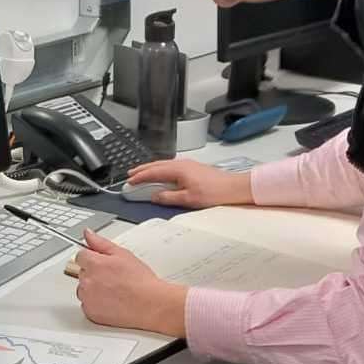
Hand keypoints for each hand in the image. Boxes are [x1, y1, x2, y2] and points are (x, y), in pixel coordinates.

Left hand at [74, 229, 187, 335]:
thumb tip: (87, 233)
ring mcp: (88, 298)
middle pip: (82, 273)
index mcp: (94, 264)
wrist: (150, 304)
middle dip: (94, 273)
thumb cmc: (140, 281)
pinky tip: (111, 301)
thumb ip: (100, 243)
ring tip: (114, 291)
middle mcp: (87, 281)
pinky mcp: (90, 312)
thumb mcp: (123, 254)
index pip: (80, 256)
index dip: (92, 258)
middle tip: (113, 278)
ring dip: (93, 289)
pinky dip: (96, 304)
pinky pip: (87, 305)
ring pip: (83, 290)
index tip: (102, 264)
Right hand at [126, 158, 253, 209]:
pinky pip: (170, 166)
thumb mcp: (188, 199)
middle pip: (156, 165)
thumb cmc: (214, 193)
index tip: (129, 182)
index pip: (153, 172)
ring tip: (141, 173)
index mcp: (178, 170)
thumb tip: (154, 196)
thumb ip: (168, 197)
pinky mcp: (193, 168)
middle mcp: (181, 164)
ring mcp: (188, 164)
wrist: (233, 188)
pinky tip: (160, 174)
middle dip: (142, 170)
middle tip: (130, 175)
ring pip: (163, 164)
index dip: (140, 177)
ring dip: (151, 169)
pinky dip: (160, 169)